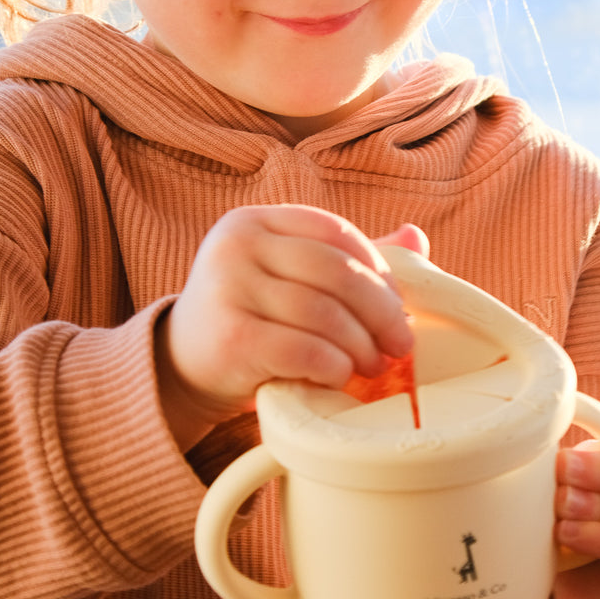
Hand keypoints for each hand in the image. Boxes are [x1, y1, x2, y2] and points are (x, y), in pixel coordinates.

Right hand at [155, 206, 428, 449]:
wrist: (183, 367)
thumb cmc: (250, 319)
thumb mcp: (290, 280)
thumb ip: (345, 259)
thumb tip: (417, 236)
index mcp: (255, 220)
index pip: (336, 233)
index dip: (380, 270)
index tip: (400, 307)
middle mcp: (236, 244)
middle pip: (335, 271)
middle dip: (381, 312)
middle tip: (401, 345)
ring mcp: (227, 288)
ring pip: (323, 313)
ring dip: (361, 346)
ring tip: (373, 367)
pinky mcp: (229, 338)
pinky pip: (303, 350)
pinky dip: (333, 367)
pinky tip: (339, 378)